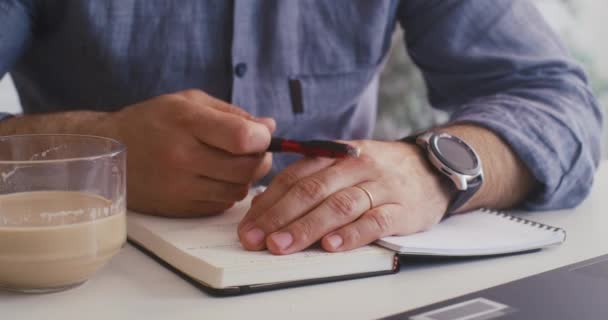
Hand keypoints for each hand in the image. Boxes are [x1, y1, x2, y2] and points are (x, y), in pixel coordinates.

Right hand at [96, 90, 274, 216]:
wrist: (111, 149)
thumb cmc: (153, 120)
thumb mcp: (190, 102)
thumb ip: (233, 114)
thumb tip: (270, 127)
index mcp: (186, 123)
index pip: (242, 137)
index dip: (262, 138)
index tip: (261, 135)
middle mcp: (182, 157)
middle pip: (245, 168)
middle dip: (259, 159)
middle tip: (254, 151)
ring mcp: (179, 187)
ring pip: (237, 190)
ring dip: (244, 177)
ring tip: (233, 162)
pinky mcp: (178, 208)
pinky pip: (221, 205)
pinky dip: (227, 192)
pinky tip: (215, 177)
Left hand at [237, 140, 452, 253]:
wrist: (432, 167)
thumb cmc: (379, 171)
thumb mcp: (345, 164)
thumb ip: (311, 180)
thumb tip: (267, 205)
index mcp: (336, 156)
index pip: (295, 177)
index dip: (269, 202)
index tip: (248, 225)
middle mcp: (355, 167)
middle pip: (312, 191)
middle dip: (279, 217)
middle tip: (256, 239)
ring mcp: (380, 187)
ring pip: (339, 206)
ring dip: (307, 227)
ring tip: (282, 245)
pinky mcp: (402, 208)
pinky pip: (375, 221)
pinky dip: (352, 235)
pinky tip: (331, 246)